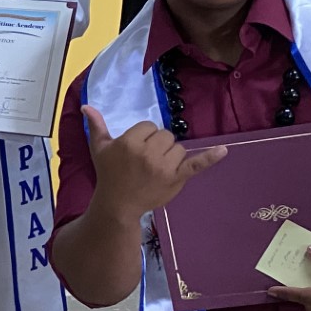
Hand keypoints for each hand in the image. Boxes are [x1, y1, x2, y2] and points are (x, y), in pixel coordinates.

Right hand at [82, 105, 227, 216]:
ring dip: (171, 155)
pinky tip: (224, 151)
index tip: (135, 150)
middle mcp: (148, 153)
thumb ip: (96, 125)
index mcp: (129, 143)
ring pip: (178, 148)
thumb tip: (86, 106)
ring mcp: (164, 167)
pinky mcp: (176, 178)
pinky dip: (210, 158)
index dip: (143, 136)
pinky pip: (196, 164)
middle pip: (165, 135)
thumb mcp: (99, 149)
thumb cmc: (108, 174)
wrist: (118, 204)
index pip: (149, 127)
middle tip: (145, 160)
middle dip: (157, 145)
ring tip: (157, 168)